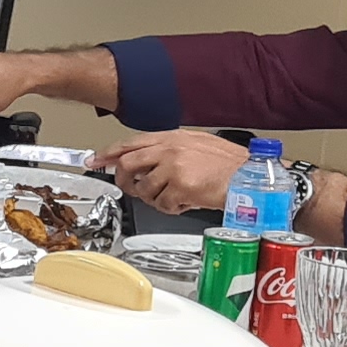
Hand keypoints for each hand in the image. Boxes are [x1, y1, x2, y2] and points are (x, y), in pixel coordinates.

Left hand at [91, 131, 252, 215]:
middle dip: (125, 182)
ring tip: (175, 198)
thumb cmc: (231, 165)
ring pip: (144, 189)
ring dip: (156, 199)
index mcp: (173, 137)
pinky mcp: (181, 186)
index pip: (131, 142)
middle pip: (128, 164)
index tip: (95, 161)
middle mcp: (170, 149)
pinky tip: (187, 203)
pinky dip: (172, 209)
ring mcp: (174, 167)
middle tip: (132, 190)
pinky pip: (163, 205)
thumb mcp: (198, 146)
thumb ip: (171, 151)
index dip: (109, 153)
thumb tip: (148, 163)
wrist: (251, 176)